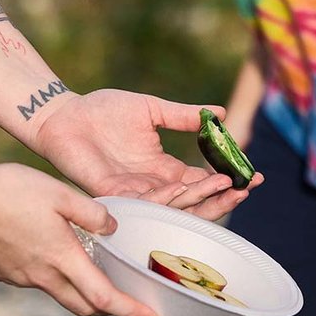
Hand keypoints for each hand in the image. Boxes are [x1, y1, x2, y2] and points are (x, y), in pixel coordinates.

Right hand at [0, 162, 162, 315]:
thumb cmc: (8, 189)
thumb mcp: (60, 192)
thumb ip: (92, 213)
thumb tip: (114, 230)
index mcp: (62, 258)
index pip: (105, 298)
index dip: (133, 312)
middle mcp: (41, 276)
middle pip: (83, 306)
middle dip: (108, 308)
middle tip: (128, 299)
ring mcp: (18, 277)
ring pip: (58, 292)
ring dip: (78, 288)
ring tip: (89, 267)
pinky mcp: (0, 272)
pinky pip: (34, 280)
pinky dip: (50, 274)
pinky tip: (48, 250)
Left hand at [35, 89, 262, 220]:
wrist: (63, 115)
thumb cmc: (102, 110)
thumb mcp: (151, 109)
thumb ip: (183, 116)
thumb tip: (221, 114)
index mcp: (163, 167)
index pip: (203, 181)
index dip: (227, 180)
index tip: (252, 175)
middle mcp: (153, 185)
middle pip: (195, 202)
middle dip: (222, 197)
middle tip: (246, 188)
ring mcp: (134, 192)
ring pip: (175, 206)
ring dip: (201, 197)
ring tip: (224, 184)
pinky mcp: (114, 194)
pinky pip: (145, 202)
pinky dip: (167, 196)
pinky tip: (187, 186)